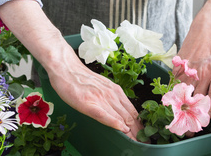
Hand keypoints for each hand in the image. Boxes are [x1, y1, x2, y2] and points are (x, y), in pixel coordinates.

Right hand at [0, 0, 141, 140]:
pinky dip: (114, 123)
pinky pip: (104, 115)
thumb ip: (112, 98)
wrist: (65, 67)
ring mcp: (101, 98)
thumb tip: (122, 113)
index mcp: (116, 91)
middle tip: (145, 143)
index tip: (145, 136)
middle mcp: (111, 94)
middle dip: (138, 132)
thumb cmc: (80, 79)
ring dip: (131, 132)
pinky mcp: (88, 102)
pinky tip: (121, 130)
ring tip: (137, 142)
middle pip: (129, 117)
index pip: (132, 112)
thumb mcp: (102, 86)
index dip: (140, 125)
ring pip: (121, 117)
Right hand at [173, 0, 210, 136]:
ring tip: (175, 116)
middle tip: (186, 127)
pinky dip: (172, 90)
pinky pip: (174, 81)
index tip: (201, 125)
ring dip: (178, 106)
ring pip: (182, 92)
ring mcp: (190, 68)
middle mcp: (204, 73)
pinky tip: (171, 97)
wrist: (209, 27)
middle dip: (190, 116)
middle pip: (195, 101)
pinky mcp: (179, 63)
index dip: (206, 116)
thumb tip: (206, 101)